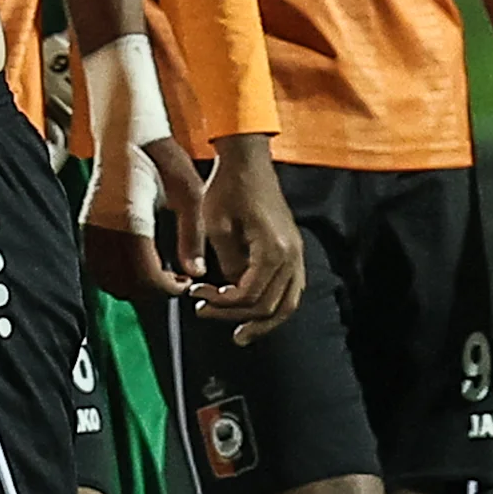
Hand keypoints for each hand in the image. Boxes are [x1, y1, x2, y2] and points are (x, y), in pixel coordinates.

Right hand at [78, 138, 208, 299]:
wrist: (126, 131)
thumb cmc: (161, 156)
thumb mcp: (189, 192)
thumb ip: (192, 235)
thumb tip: (196, 272)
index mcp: (132, 218)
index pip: (146, 274)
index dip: (168, 287)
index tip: (185, 282)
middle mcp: (106, 226)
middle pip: (126, 282)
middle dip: (153, 289)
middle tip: (175, 281)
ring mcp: (91, 226)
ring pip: (107, 277)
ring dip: (133, 285)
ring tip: (157, 274)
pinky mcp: (85, 224)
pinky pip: (95, 264)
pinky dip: (115, 274)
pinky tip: (136, 264)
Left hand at [191, 135, 303, 341]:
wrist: (248, 159)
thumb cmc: (228, 187)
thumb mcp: (216, 224)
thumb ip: (225, 261)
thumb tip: (228, 287)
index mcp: (273, 250)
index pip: (249, 295)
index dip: (220, 303)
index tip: (195, 295)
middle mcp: (292, 255)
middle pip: (269, 305)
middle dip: (235, 315)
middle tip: (205, 313)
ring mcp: (296, 252)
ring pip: (288, 303)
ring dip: (263, 321)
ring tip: (241, 334)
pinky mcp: (293, 249)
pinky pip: (292, 289)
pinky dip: (276, 305)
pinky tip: (259, 311)